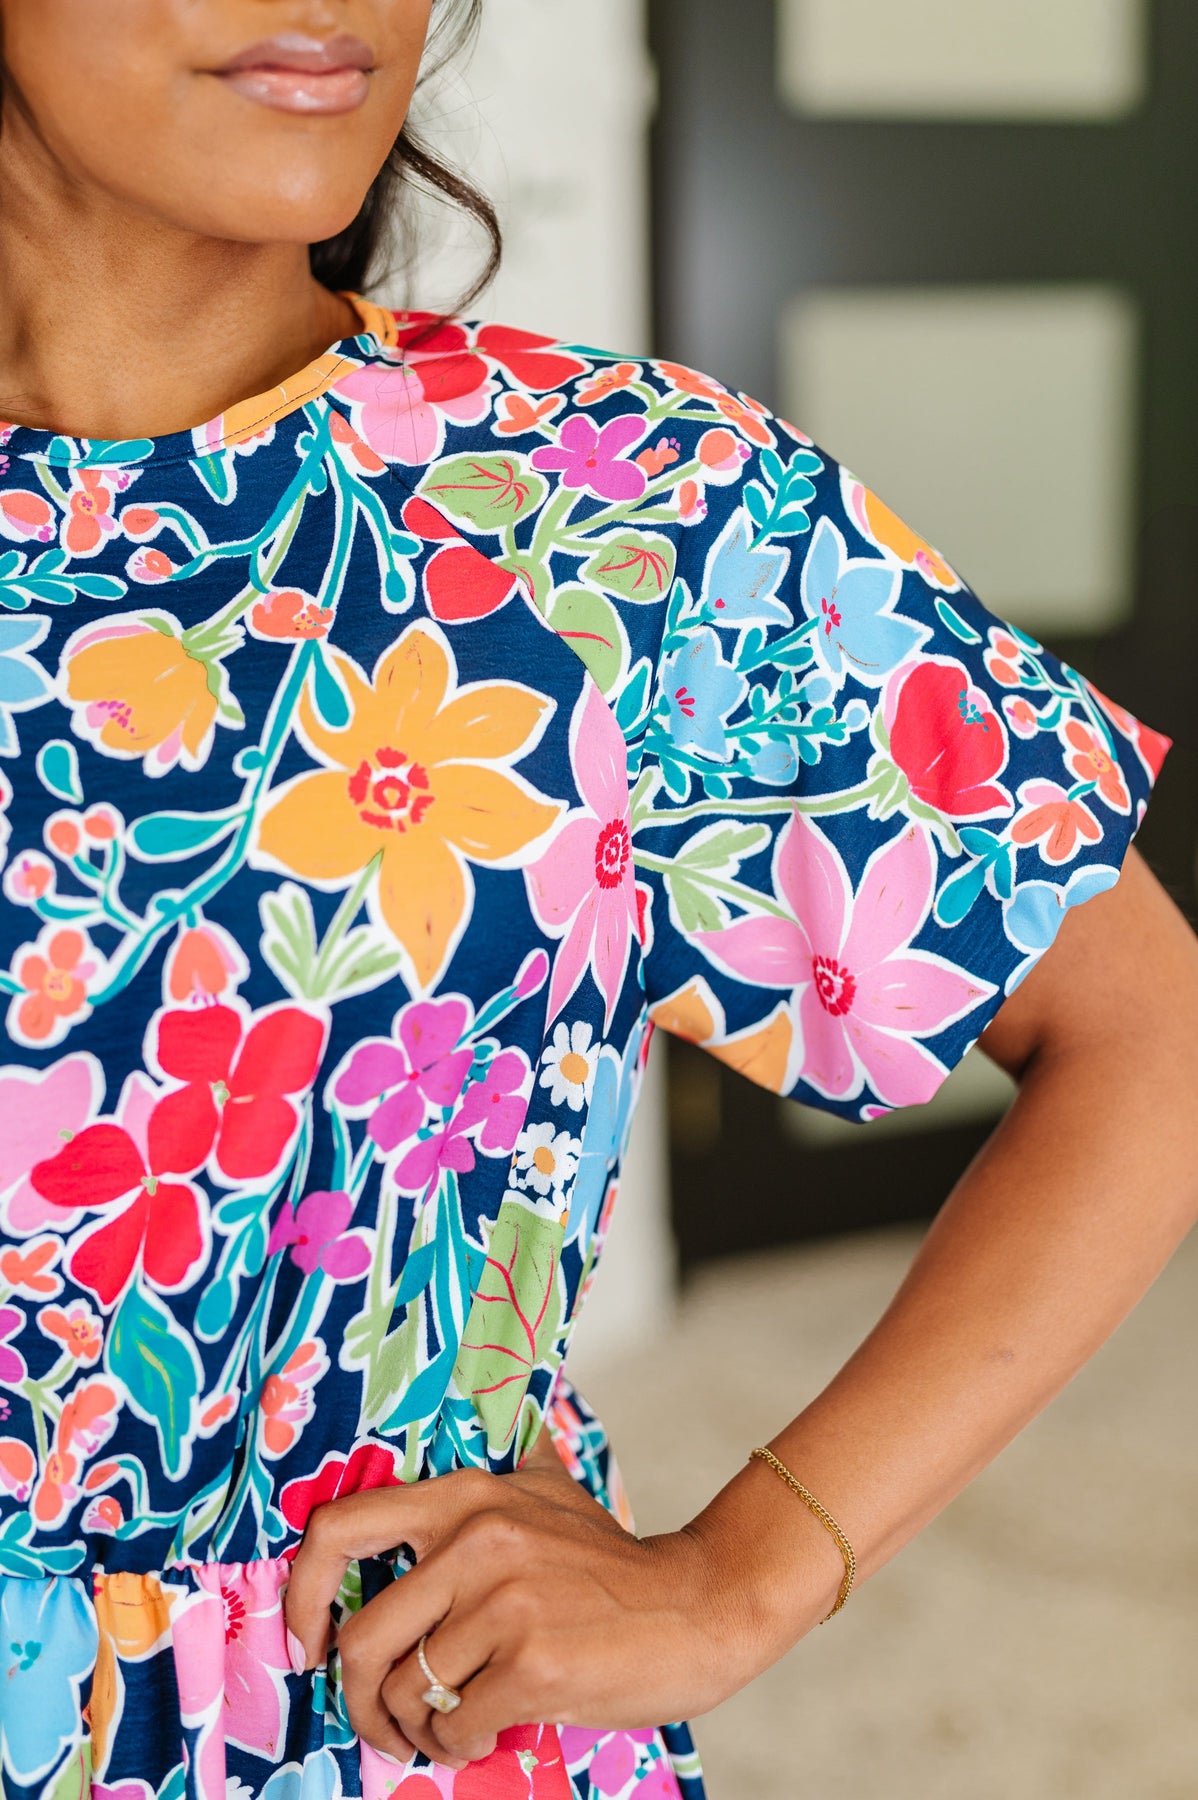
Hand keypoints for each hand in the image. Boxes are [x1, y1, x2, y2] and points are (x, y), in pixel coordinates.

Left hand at [283, 1432, 782, 1769]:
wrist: (698, 1605)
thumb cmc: (614, 1562)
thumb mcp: (552, 1489)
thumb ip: (511, 1462)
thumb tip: (497, 1424)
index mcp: (466, 1497)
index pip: (340, 1528)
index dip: (302, 1595)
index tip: (311, 1644)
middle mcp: (476, 1539)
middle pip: (361, 1640)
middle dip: (359, 1702)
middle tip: (383, 1725)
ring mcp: (503, 1601)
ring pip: (406, 1693)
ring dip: (419, 1730)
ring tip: (451, 1728)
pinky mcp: (531, 1663)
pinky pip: (454, 1726)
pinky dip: (460, 1745)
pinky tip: (490, 1732)